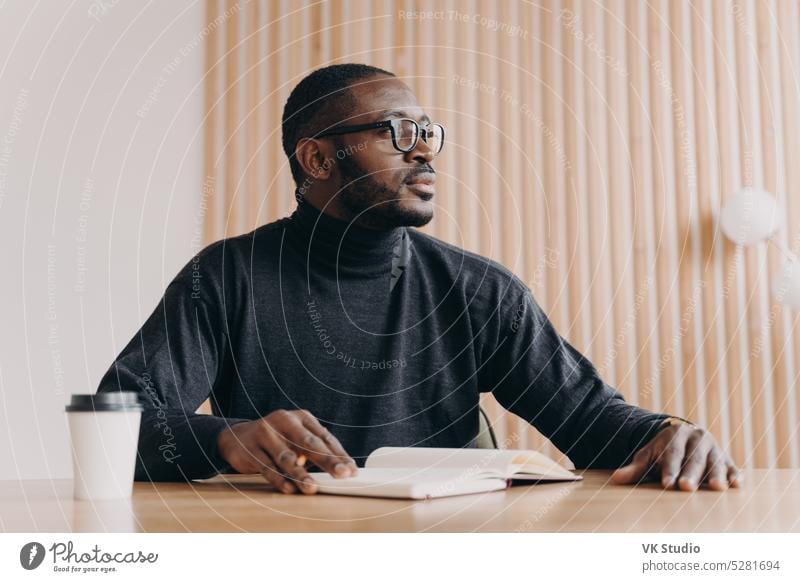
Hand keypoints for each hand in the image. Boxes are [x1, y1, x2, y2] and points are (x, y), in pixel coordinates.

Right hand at [217, 409, 357, 493]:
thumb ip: (316, 449)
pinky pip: (267, 466)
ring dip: (300, 474)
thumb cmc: (277, 439)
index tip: (351, 471)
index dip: (339, 454)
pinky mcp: (250, 448)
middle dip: (328, 461)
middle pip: (309, 444)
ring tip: (312, 488)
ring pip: (286, 457)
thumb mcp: (296, 437)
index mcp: (301, 417)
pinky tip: (289, 489)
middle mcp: (284, 421)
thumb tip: (343, 467)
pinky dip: (279, 479)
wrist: (237, 436)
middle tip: (342, 474)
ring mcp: (265, 433)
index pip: (324, 437)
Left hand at [611, 423, 742, 490]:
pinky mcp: (726, 457)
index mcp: (675, 435)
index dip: (669, 469)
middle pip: (693, 458)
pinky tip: (737, 484)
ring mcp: (713, 447)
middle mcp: (696, 438)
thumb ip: (635, 468)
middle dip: (691, 474)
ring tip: (717, 488)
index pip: (671, 454)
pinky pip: (731, 466)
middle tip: (687, 488)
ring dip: (716, 474)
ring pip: (715, 461)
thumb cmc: (662, 450)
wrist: (684, 435)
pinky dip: (734, 474)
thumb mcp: (648, 455)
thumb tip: (615, 479)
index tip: (667, 484)